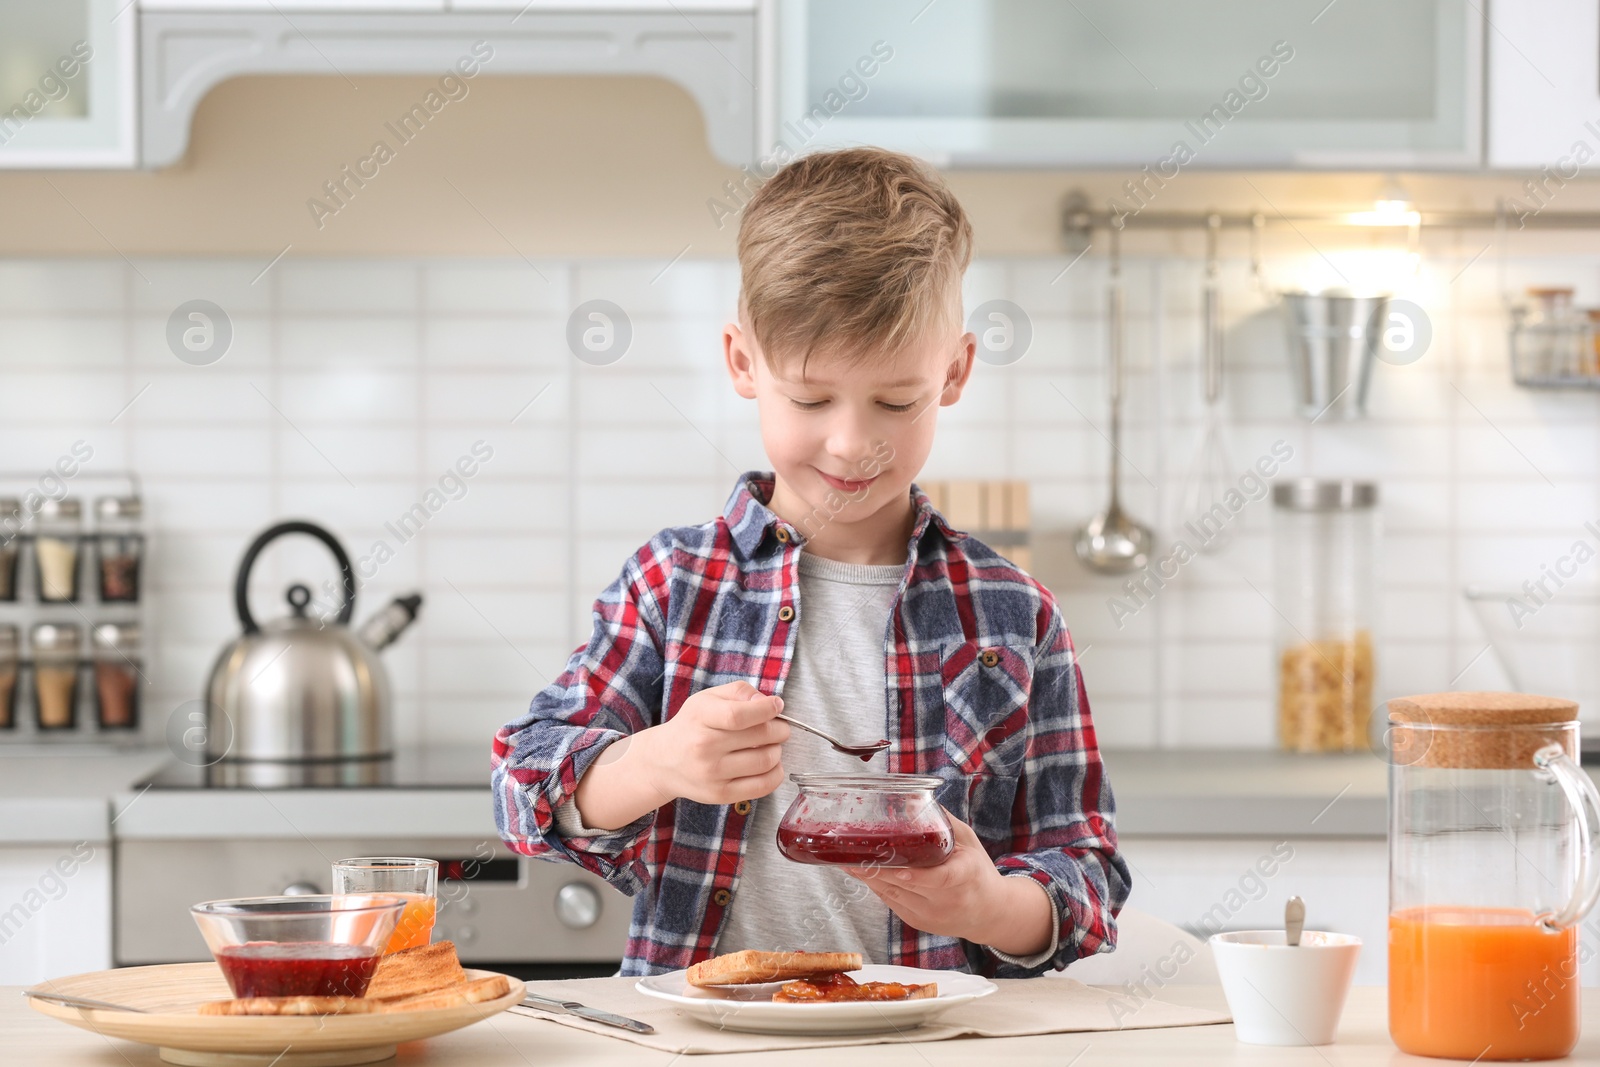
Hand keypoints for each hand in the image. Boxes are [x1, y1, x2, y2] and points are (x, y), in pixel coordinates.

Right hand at [636, 680, 789, 806]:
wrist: (663, 762)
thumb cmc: (692, 726)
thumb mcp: (707, 699)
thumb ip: (739, 692)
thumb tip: (768, 702)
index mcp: (701, 717)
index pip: (738, 715)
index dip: (766, 709)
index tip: (777, 706)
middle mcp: (704, 747)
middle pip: (759, 736)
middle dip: (780, 729)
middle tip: (780, 727)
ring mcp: (712, 773)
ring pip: (765, 760)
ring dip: (777, 750)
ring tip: (771, 745)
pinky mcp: (720, 794)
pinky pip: (762, 786)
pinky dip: (775, 773)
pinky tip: (770, 764)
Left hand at [843, 813, 1053, 957]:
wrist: (990, 914)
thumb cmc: (978, 872)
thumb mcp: (969, 843)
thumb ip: (943, 823)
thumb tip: (914, 801)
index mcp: (965, 877)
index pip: (940, 879)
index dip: (916, 876)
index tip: (897, 868)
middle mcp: (947, 900)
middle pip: (906, 886)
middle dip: (876, 869)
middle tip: (852, 853)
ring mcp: (931, 915)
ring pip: (893, 895)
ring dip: (869, 877)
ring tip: (847, 860)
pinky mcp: (918, 922)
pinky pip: (891, 902)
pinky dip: (877, 886)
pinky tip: (862, 872)